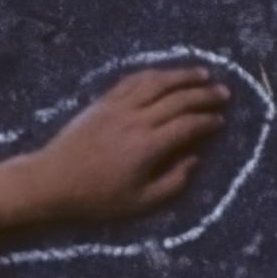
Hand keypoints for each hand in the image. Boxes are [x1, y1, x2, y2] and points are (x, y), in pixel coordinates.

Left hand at [22, 65, 232, 223]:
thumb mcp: (139, 204)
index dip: (208, 122)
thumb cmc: (96, 199)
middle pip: (177, 99)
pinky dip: (154, 73)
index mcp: (147, 146)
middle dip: (204, 94)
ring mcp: (118, 106)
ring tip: (204, 74)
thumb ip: (172, 183)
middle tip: (224, 93)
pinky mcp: (104, 101)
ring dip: (182, 75)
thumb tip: (195, 160)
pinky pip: (134, 80)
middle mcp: (136, 119)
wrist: (52, 181)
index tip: (221, 122)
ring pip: (157, 82)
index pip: (187, 125)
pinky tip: (166, 73)